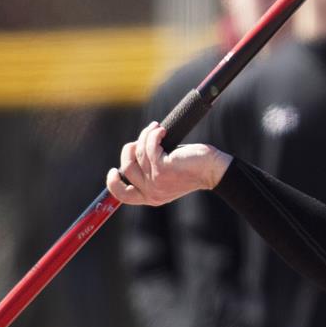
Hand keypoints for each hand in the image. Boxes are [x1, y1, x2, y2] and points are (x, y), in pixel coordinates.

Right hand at [107, 121, 229, 205]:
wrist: (212, 170)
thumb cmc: (190, 168)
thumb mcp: (166, 175)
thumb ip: (148, 170)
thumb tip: (132, 152)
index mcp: (150, 197)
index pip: (122, 195)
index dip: (112, 182)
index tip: (113, 169)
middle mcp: (151, 192)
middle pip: (125, 168)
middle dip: (129, 150)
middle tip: (141, 140)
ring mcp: (157, 181)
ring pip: (138, 153)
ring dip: (145, 136)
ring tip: (157, 129)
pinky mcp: (163, 168)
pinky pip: (149, 146)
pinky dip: (153, 134)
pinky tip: (161, 130)